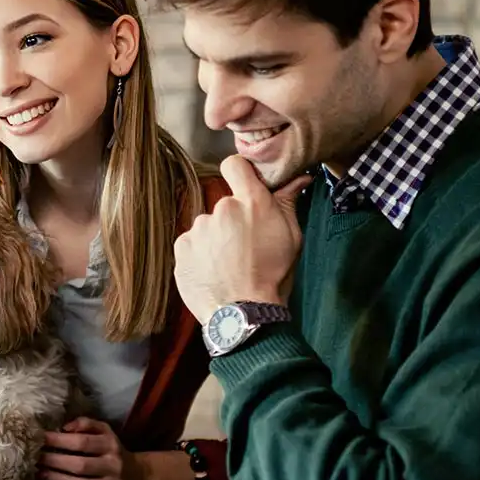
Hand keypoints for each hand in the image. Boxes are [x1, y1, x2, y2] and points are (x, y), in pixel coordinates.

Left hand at [37, 417, 152, 479]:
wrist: (141, 477)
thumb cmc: (114, 451)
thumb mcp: (105, 432)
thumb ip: (86, 424)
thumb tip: (64, 427)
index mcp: (111, 445)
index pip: (82, 442)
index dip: (59, 440)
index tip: (41, 439)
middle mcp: (114, 465)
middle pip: (80, 465)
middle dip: (54, 462)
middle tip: (37, 459)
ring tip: (42, 474)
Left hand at [173, 155, 311, 320]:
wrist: (244, 315)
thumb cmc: (273, 276)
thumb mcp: (292, 238)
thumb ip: (288, 202)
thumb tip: (298, 177)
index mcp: (250, 202)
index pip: (234, 164)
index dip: (238, 173)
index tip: (244, 187)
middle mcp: (221, 209)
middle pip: (223, 205)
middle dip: (233, 220)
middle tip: (245, 246)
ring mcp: (198, 229)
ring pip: (207, 227)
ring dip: (216, 240)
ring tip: (229, 265)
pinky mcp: (181, 248)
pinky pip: (192, 244)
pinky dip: (200, 255)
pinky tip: (214, 272)